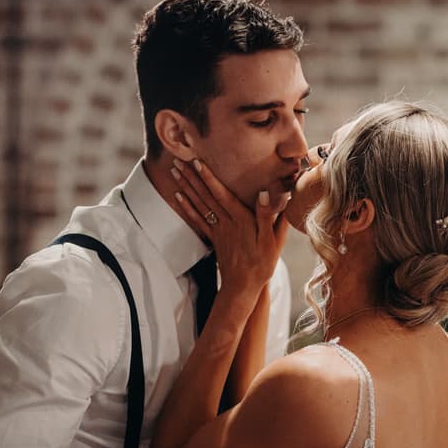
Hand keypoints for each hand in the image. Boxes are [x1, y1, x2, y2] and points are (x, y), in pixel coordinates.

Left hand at [171, 159, 289, 298]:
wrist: (243, 288)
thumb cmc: (261, 264)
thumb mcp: (272, 241)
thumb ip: (268, 216)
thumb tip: (264, 193)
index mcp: (241, 220)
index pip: (221, 194)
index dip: (209, 177)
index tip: (198, 161)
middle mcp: (226, 222)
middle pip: (206, 196)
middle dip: (192, 176)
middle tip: (178, 159)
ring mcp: (218, 231)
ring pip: (199, 204)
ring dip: (186, 187)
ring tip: (175, 171)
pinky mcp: (214, 239)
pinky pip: (197, 220)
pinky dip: (186, 207)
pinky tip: (178, 196)